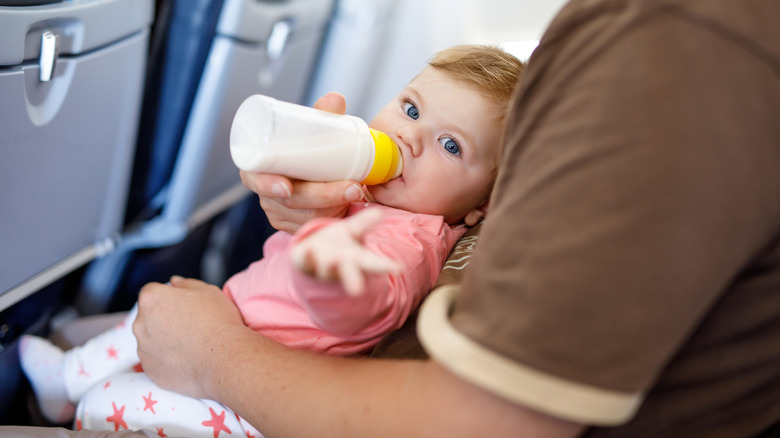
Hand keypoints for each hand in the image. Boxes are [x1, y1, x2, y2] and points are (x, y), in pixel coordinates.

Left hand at [133, 276, 246, 398]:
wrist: (223, 359)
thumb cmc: (217, 321)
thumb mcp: (207, 291)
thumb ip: (185, 283)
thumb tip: (174, 282)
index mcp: (152, 299)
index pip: (152, 292)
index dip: (169, 298)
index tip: (183, 306)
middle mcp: (140, 323)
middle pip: (148, 316)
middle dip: (163, 318)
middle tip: (189, 324)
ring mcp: (143, 348)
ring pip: (150, 339)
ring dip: (164, 339)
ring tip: (190, 343)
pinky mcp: (150, 369)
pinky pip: (155, 360)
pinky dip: (167, 359)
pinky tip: (186, 358)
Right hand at [240, 92, 364, 232]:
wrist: (315, 170)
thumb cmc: (307, 149)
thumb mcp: (313, 132)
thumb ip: (323, 116)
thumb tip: (336, 99)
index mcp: (258, 167)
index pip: (254, 178)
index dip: (268, 184)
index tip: (287, 186)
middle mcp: (266, 193)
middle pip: (290, 201)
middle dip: (322, 196)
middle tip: (352, 187)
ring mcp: (279, 212)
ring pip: (305, 216)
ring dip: (332, 207)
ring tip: (357, 192)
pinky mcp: (295, 226)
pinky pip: (312, 227)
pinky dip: (332, 218)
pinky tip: (348, 210)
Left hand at [290, 208, 400, 295]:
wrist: (309, 255)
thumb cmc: (337, 244)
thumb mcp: (353, 232)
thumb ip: (364, 223)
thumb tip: (380, 212)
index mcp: (357, 260)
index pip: (372, 263)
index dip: (384, 266)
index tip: (396, 268)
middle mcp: (340, 266)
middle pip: (350, 272)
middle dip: (354, 279)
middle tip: (358, 289)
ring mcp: (321, 265)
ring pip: (327, 268)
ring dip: (331, 267)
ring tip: (334, 261)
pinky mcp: (303, 261)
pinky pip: (304, 260)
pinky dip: (307, 256)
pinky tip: (309, 250)